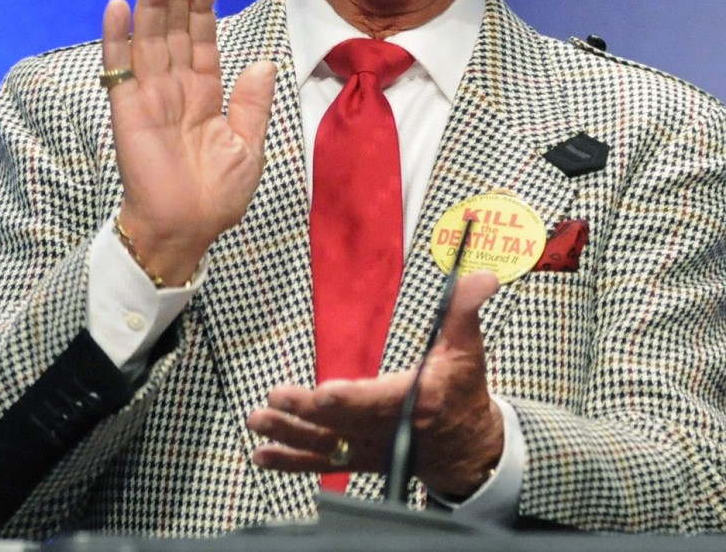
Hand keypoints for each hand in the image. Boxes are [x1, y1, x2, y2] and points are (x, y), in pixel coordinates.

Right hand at [102, 0, 274, 284]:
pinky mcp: (128, 110)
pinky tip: (119, 5)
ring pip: (150, 39)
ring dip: (153, 3)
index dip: (203, 7)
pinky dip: (117, 37)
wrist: (188, 229)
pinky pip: (120, 68)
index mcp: (206, 94)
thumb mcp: (248, 146)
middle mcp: (177, 88)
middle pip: (176, 30)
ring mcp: (151, 96)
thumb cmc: (218, 195)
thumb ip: (252, 103)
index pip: (203, 40)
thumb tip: (262, 62)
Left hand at [247, 270, 502, 496]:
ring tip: (258, 419)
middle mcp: (391, 431)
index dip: (352, 398)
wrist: (468, 446)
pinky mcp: (359, 460)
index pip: (381, 401)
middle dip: (306, 412)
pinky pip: (321, 463)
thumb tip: (482, 275)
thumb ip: (466, 307)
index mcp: (418, 400)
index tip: (324, 392)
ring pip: (326, 444)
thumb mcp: (469, 346)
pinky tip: (261, 454)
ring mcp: (371, 449)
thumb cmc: (464, 389)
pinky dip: (290, 461)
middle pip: (344, 422)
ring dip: (288, 433)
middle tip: (276, 396)